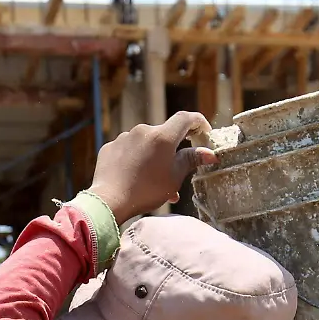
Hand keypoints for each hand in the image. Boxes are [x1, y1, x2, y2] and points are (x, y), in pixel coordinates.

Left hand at [89, 111, 217, 223]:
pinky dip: (134, 159)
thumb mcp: (174, 177)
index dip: (198, 122)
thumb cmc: (146, 190)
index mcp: (162, 136)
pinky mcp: (110, 147)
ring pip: (145, 143)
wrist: (109, 201)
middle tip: (175, 169)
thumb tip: (210, 153)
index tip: (204, 131)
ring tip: (153, 180)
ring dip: (152, 156)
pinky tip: (134, 177)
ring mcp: (123, 137)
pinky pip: (128, 149)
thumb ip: (191, 160)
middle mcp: (143, 131)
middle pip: (164, 133)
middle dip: (172, 148)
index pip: (185, 118)